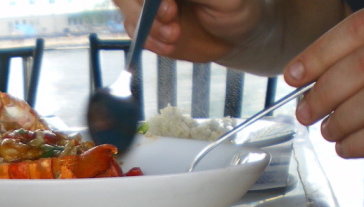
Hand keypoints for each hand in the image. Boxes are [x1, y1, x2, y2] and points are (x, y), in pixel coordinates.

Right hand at [112, 0, 257, 63]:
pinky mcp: (148, 24)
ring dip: (148, 26)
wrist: (236, 36)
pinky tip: (170, 45)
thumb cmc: (236, 8)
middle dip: (143, 8)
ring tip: (175, 36)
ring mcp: (151, 2)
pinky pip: (134, 30)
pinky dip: (149, 41)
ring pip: (127, 7)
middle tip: (171, 19)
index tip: (171, 7)